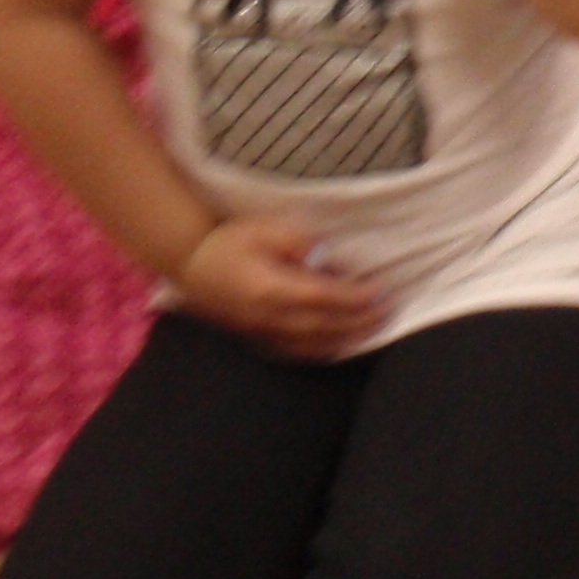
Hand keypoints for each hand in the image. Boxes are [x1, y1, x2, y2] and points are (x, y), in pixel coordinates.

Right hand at [175, 213, 382, 361]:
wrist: (190, 263)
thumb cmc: (228, 240)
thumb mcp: (264, 228)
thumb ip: (298, 242)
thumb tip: (326, 257)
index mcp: (270, 288)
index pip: (322, 297)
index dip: (354, 297)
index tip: (380, 291)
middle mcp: (267, 316)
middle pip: (322, 325)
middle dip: (359, 321)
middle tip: (389, 312)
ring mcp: (260, 331)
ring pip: (311, 344)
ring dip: (346, 339)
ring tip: (375, 330)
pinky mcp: (256, 336)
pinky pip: (295, 350)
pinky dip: (322, 350)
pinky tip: (341, 345)